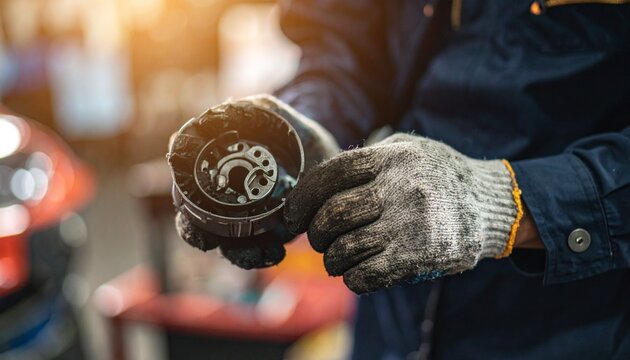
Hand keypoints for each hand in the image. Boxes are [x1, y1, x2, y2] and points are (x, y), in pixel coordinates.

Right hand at [173, 95, 339, 268]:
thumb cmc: (289, 128)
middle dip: (199, 235)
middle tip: (209, 240)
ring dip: (238, 253)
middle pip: (197, 223)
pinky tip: (276, 251)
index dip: (181, 203)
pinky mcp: (269, 233)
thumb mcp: (272, 113)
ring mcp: (245, 218)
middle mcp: (224, 197)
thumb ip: (252, 110)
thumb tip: (227, 109)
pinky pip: (256, 251)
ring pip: (227, 244)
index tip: (187, 213)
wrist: (320, 147)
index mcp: (216, 170)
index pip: (185, 189)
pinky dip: (261, 256)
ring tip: (262, 250)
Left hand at [284, 133, 520, 292]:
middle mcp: (401, 188)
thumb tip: (319, 181)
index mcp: (392, 158)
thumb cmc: (439, 175)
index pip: (331, 175)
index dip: (304, 198)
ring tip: (336, 259)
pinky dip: (352, 278)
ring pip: (345, 249)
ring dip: (332, 260)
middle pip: (333, 215)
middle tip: (319, 239)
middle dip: (316, 233)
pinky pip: (366, 276)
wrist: (491, 204)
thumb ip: (368, 158)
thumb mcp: (408, 148)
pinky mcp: (420, 257)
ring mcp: (411, 224)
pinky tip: (356, 273)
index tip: (294, 215)